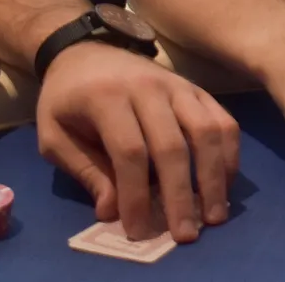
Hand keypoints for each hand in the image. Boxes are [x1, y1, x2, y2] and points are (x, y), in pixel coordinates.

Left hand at [35, 43, 238, 243]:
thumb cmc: (67, 99)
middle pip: (172, 145)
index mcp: (106, 97)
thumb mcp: (55, 136)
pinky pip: (222, 119)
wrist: (86, 51)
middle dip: (180, 195)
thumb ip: (85, 171)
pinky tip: (225, 180)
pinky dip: (229, 152)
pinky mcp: (196, 88)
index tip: (138, 230)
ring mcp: (178, 85)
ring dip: (214, 176)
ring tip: (214, 213)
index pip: (129, 151)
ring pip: (206, 131)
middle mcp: (148, 88)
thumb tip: (112, 210)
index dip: (137, 194)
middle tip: (185, 233)